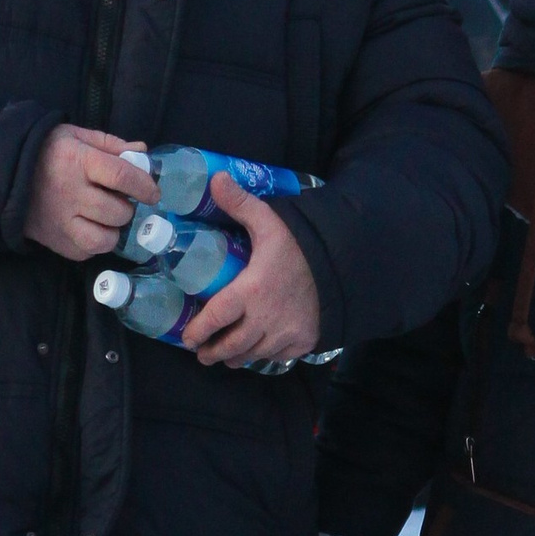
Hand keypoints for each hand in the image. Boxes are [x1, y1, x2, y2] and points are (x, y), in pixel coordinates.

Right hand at [27, 125, 157, 260]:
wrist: (3, 174)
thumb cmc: (46, 152)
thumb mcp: (75, 136)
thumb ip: (110, 144)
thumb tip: (142, 153)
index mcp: (78, 161)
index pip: (121, 176)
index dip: (144, 186)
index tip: (153, 193)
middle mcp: (69, 193)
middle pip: (117, 211)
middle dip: (127, 208)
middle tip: (121, 202)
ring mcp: (59, 221)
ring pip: (104, 239)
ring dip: (113, 231)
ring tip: (108, 219)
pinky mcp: (53, 241)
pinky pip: (86, 252)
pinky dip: (94, 244)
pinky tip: (90, 228)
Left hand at [184, 172, 325, 367]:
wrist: (346, 264)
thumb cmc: (302, 244)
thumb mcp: (270, 221)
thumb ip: (240, 204)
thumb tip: (214, 179)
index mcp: (252, 291)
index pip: (216, 318)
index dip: (198, 332)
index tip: (187, 338)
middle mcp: (266, 318)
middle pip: (232, 345)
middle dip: (213, 353)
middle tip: (202, 353)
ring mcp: (287, 333)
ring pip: (253, 354)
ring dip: (236, 356)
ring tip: (225, 355)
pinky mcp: (304, 341)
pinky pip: (278, 356)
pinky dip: (265, 354)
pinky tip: (258, 349)